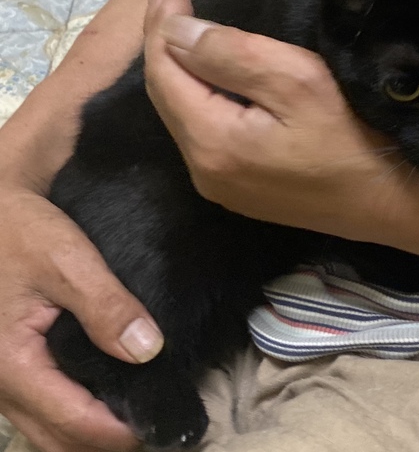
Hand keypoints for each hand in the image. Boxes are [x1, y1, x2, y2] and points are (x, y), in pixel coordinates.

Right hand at [0, 183, 163, 451]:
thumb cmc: (23, 230)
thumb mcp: (67, 261)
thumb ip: (105, 306)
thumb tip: (148, 350)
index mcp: (12, 364)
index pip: (72, 422)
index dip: (119, 433)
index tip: (161, 426)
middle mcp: (1, 382)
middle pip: (57, 439)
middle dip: (105, 442)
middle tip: (154, 427)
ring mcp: (3, 377)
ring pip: (47, 428)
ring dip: (88, 433)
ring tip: (136, 417)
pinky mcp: (12, 363)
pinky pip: (42, 407)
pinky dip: (74, 414)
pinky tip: (107, 397)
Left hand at [144, 0, 408, 242]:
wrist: (395, 204)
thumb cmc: (355, 138)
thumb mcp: (297, 82)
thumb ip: (230, 54)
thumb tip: (175, 32)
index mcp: (212, 142)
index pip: (164, 73)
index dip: (160, 26)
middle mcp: (204, 171)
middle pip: (167, 98)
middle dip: (164, 46)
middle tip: (171, 1)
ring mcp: (222, 188)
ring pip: (184, 118)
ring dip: (181, 73)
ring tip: (184, 33)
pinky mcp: (242, 193)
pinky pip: (204, 137)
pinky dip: (199, 101)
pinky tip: (210, 81)